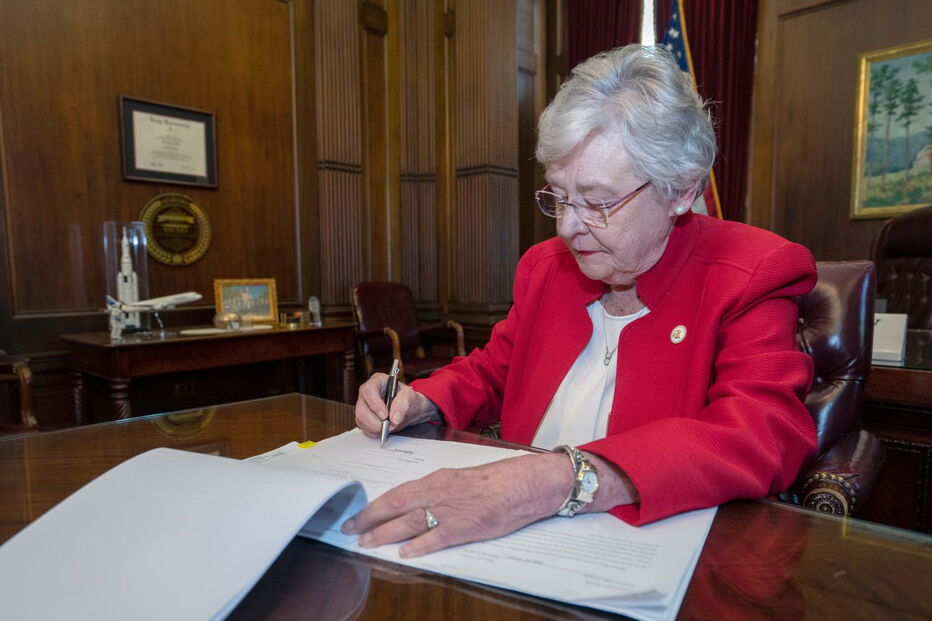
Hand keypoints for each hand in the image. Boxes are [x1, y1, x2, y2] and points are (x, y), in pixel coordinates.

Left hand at [341, 452, 573, 557]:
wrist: (522, 483)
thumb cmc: (494, 481)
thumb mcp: (459, 479)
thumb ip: (437, 491)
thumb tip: (416, 504)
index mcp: (436, 479)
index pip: (397, 492)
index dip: (375, 505)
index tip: (358, 513)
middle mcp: (438, 492)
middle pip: (395, 506)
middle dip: (369, 518)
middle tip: (350, 528)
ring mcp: (451, 510)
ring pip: (409, 521)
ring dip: (384, 533)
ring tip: (366, 542)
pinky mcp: (466, 526)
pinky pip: (437, 536)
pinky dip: (419, 545)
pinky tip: (405, 554)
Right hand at [354, 373, 437, 437]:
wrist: (409, 409)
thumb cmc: (408, 399)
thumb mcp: (410, 397)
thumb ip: (403, 405)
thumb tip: (394, 418)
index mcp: (377, 381)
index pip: (368, 390)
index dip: (375, 404)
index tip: (385, 415)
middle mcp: (367, 393)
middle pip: (361, 408)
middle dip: (374, 421)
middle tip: (389, 426)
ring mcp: (363, 405)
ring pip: (360, 419)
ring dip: (375, 428)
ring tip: (390, 427)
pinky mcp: (363, 417)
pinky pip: (363, 428)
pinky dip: (374, 432)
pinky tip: (384, 430)